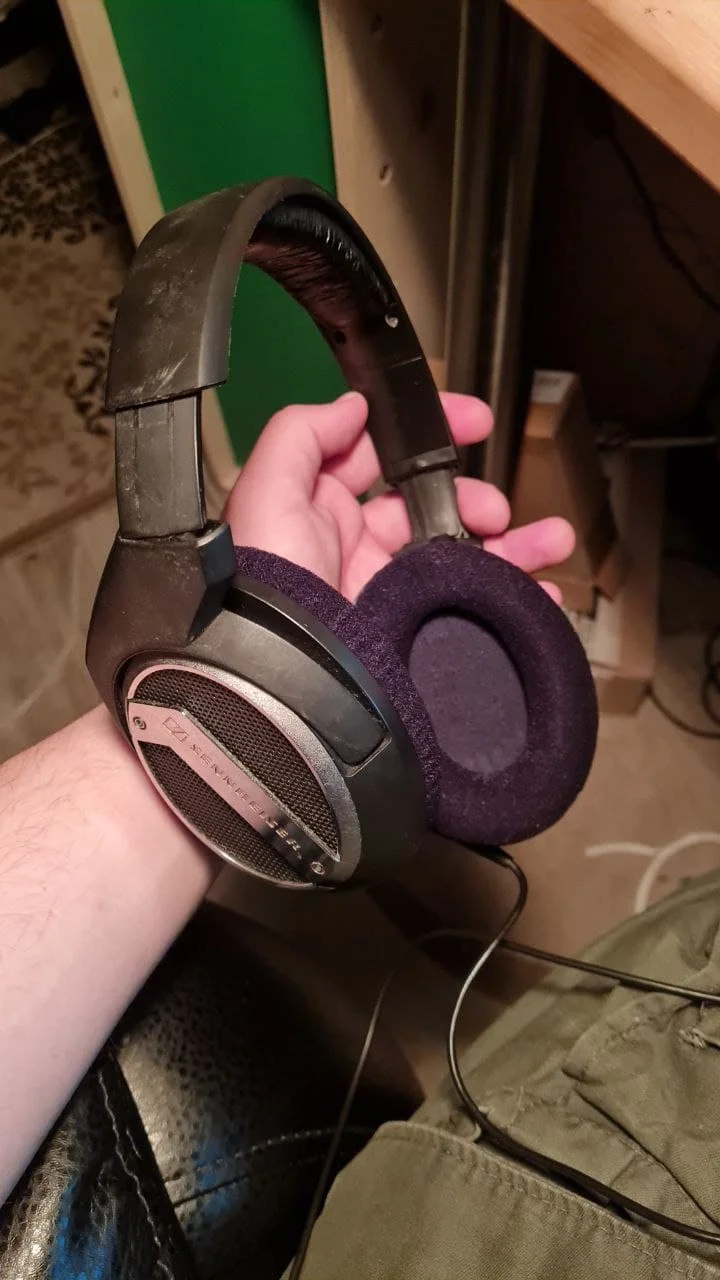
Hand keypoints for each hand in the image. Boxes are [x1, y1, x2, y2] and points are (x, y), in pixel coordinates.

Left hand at [224, 390, 573, 602]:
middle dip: (476, 497)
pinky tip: (541, 594)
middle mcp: (362, 551)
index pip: (382, 458)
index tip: (474, 420)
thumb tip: (351, 404)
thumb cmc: (266, 592)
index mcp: (324, 512)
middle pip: (435, 508)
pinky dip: (519, 601)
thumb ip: (302, 434)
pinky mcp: (418, 636)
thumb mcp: (266, 494)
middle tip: (495, 509)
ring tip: (551, 540)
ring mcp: (393, 595)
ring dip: (516, 543)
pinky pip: (479, 614)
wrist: (283, 686)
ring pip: (467, 557)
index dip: (429, 432)